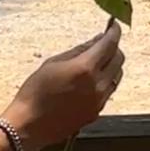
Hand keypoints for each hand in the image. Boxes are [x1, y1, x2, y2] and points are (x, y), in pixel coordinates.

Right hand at [1, 22, 123, 150]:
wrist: (31, 125)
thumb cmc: (36, 90)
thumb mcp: (54, 62)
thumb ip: (79, 50)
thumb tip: (96, 40)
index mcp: (85, 69)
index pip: (109, 45)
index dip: (114, 32)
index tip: (114, 25)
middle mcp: (97, 85)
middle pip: (119, 60)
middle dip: (114, 47)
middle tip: (103, 41)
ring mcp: (99, 101)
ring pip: (117, 76)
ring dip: (112, 64)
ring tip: (97, 60)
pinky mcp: (97, 112)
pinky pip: (109, 90)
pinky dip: (106, 79)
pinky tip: (91, 78)